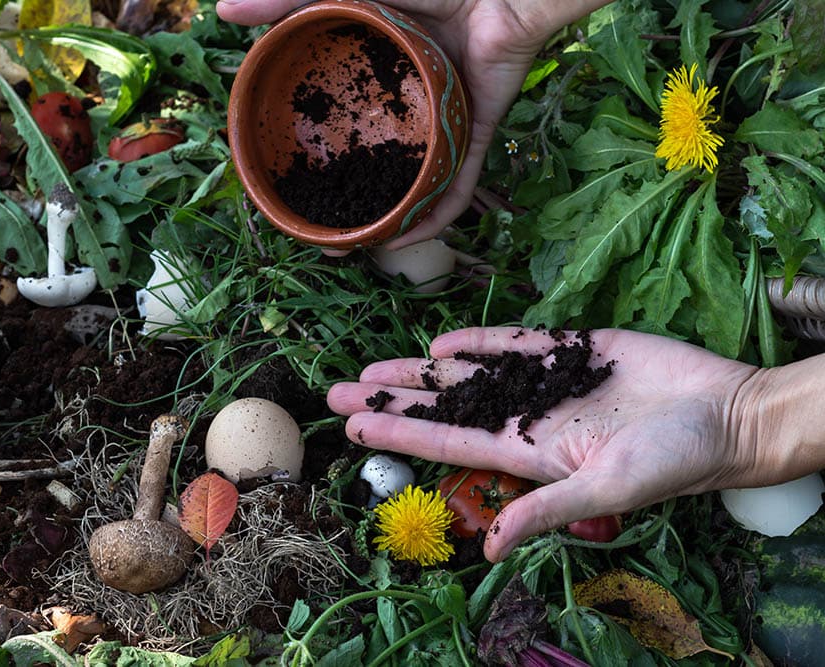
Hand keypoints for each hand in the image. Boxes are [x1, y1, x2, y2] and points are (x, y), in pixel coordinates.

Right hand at [217, 0, 611, 247]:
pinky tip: (411, 238)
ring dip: (392, 222)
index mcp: (379, 82)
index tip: (289, 190)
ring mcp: (444, 125)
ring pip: (416, 186)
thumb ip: (289, 1)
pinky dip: (438, 215)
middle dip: (353, 208)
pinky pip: (460, 186)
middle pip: (378, 169)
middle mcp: (409, 110)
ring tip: (363, 248)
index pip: (344, 132)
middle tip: (325, 239)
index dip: (317, 164)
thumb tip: (222, 9)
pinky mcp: (478, 134)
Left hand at [327, 327, 763, 561]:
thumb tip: (491, 552)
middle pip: (444, 406)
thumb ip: (546, 512)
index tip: (352, 425)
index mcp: (529, 452)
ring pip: (468, 374)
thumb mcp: (606, 492)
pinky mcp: (573, 350)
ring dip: (419, 372)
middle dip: (391, 399)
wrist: (727, 413)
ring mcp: (547, 382)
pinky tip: (441, 345)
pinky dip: (478, 342)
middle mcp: (528, 417)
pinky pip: (515, 344)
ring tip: (372, 368)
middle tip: (337, 390)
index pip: (447, 441)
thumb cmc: (674, 461)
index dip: (398, 432)